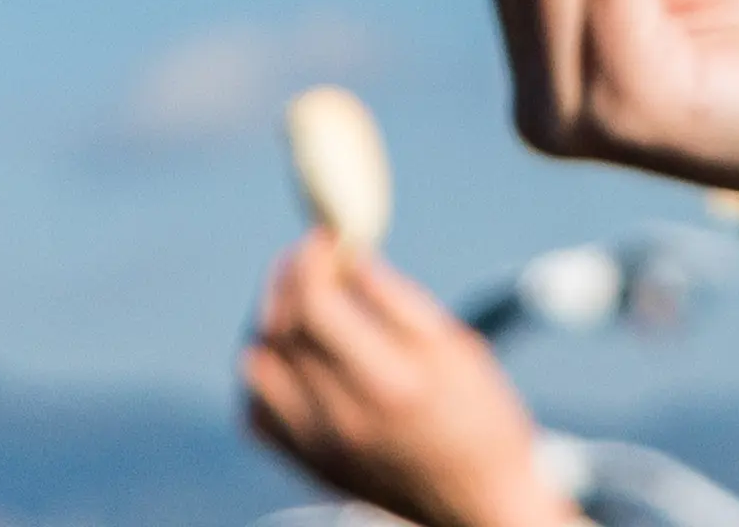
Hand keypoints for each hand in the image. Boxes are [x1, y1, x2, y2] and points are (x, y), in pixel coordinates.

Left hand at [242, 235, 580, 526]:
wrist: (481, 502)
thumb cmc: (481, 417)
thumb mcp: (456, 347)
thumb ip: (396, 299)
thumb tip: (347, 253)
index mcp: (390, 383)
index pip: (314, 304)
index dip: (311, 259)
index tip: (326, 237)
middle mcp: (345, 419)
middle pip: (280, 329)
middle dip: (288, 278)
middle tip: (309, 258)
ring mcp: (321, 448)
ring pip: (257, 367)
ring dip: (269, 322)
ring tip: (300, 303)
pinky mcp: (312, 466)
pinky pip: (257, 414)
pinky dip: (264, 374)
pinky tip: (292, 355)